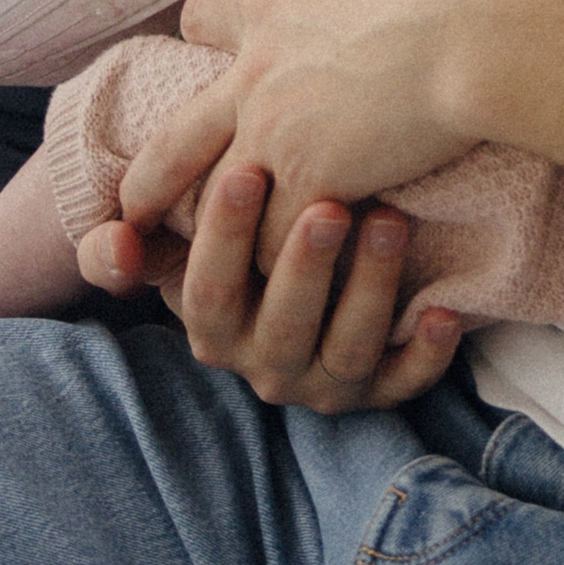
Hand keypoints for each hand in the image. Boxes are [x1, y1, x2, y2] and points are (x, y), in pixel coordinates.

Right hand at [85, 162, 462, 412]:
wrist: (286, 296)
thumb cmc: (232, 253)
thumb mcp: (175, 250)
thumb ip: (125, 246)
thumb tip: (116, 246)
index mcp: (212, 330)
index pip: (209, 291)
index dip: (223, 239)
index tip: (244, 172)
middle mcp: (264, 365)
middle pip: (284, 322)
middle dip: (305, 264)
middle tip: (330, 204)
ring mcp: (323, 383)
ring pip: (347, 348)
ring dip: (371, 288)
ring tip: (392, 220)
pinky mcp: (377, 392)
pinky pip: (404, 385)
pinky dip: (427, 355)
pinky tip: (447, 312)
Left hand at [90, 0, 507, 269]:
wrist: (480, 29)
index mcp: (272, 12)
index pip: (203, 15)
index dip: (206, 31)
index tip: (208, 44)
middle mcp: (257, 78)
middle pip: (175, 141)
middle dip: (152, 183)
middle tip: (136, 211)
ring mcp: (278, 135)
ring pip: (223, 210)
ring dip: (233, 239)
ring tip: (233, 271)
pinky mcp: (317, 182)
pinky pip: (275, 243)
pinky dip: (289, 264)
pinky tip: (304, 279)